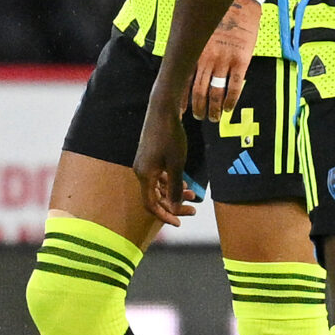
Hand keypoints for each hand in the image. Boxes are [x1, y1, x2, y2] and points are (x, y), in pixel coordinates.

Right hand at [131, 92, 195, 225]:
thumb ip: (175, 188)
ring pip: (158, 187)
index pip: (151, 205)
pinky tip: (184, 183)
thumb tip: (174, 208)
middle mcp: (141, 171)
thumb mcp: (176, 164)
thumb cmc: (170, 137)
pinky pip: (158, 177)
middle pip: (156, 198)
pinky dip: (170, 183)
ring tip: (192, 196)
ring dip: (174, 194)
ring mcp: (144, 164)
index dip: (165, 216)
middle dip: (174, 206)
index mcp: (144, 175)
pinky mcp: (149, 157)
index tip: (179, 223)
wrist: (162, 111)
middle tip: (193, 211)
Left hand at [185, 0, 260, 116]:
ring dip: (213, 108)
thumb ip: (192, 49)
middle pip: (199, 91)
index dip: (180, 98)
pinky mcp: (241, 60)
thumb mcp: (198, 31)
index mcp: (194, 52)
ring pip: (215, 92)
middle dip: (198, 108)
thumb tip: (183, 64)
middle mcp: (207, 59)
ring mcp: (224, 61)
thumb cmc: (218, 15)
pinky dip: (230, 101)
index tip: (179, 111)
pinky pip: (234, 86)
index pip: (183, 81)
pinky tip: (227, 109)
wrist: (240, 1)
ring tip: (213, 118)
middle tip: (199, 117)